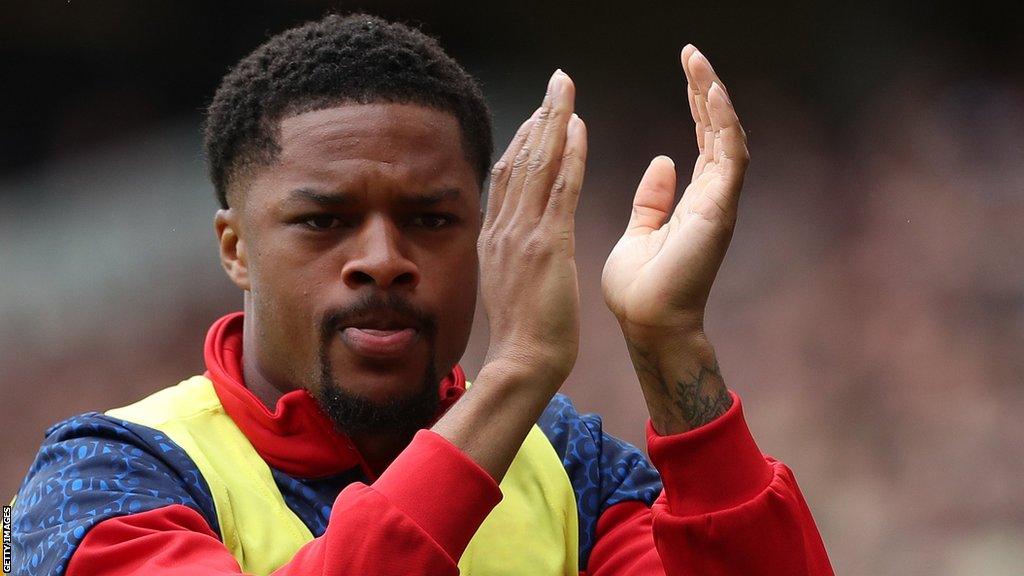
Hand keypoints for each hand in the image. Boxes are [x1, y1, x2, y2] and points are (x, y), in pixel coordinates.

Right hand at [431, 71, 585, 481]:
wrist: (523, 362)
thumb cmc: (524, 332)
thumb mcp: (509, 283)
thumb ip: (512, 253)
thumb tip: (518, 237)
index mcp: (494, 236)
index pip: (507, 175)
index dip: (524, 138)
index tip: (541, 112)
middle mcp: (503, 228)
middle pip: (519, 158)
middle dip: (540, 116)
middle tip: (557, 82)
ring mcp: (522, 235)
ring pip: (537, 165)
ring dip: (554, 122)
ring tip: (566, 90)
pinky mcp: (547, 246)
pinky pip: (559, 190)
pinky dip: (570, 155)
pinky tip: (580, 129)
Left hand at [602, 46, 747, 340]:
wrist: (646, 324)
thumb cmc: (639, 288)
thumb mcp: (640, 231)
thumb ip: (654, 197)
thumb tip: (664, 161)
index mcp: (693, 200)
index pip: (703, 140)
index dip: (698, 104)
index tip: (687, 68)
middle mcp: (712, 197)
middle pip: (718, 131)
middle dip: (707, 90)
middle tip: (693, 54)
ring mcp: (719, 203)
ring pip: (728, 137)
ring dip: (714, 98)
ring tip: (698, 62)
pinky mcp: (719, 210)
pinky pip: (729, 156)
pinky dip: (721, 122)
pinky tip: (709, 92)